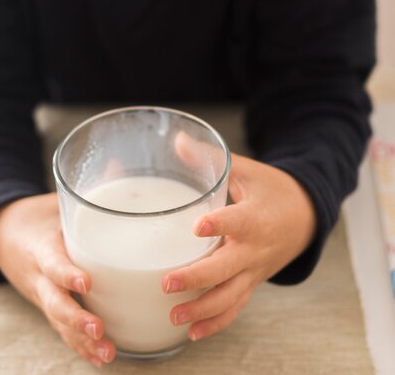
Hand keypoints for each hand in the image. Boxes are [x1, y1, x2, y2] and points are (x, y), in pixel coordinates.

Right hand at [0, 193, 115, 366]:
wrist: (3, 234)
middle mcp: (38, 276)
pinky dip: (79, 346)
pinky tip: (100, 358)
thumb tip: (119, 163)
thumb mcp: (56, 200)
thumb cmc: (37, 216)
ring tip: (107, 354)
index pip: (52, 262)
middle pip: (54, 302)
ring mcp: (42, 295)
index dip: (67, 274)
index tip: (87, 283)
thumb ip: (87, 189)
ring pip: (58, 323)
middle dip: (76, 319)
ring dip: (81, 340)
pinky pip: (61, 330)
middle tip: (100, 329)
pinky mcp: (48, 306)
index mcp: (40, 246)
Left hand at [162, 133, 316, 341]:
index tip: (197, 226)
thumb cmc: (269, 189)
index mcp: (254, 217)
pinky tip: (191, 332)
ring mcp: (253, 270)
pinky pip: (234, 307)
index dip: (218, 225)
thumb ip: (210, 157)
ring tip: (174, 315)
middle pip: (226, 269)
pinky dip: (215, 322)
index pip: (236, 221)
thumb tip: (177, 140)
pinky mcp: (251, 282)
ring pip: (229, 296)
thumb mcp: (244, 169)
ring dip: (202, 309)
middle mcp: (254, 249)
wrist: (304, 217)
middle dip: (197, 278)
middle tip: (167, 282)